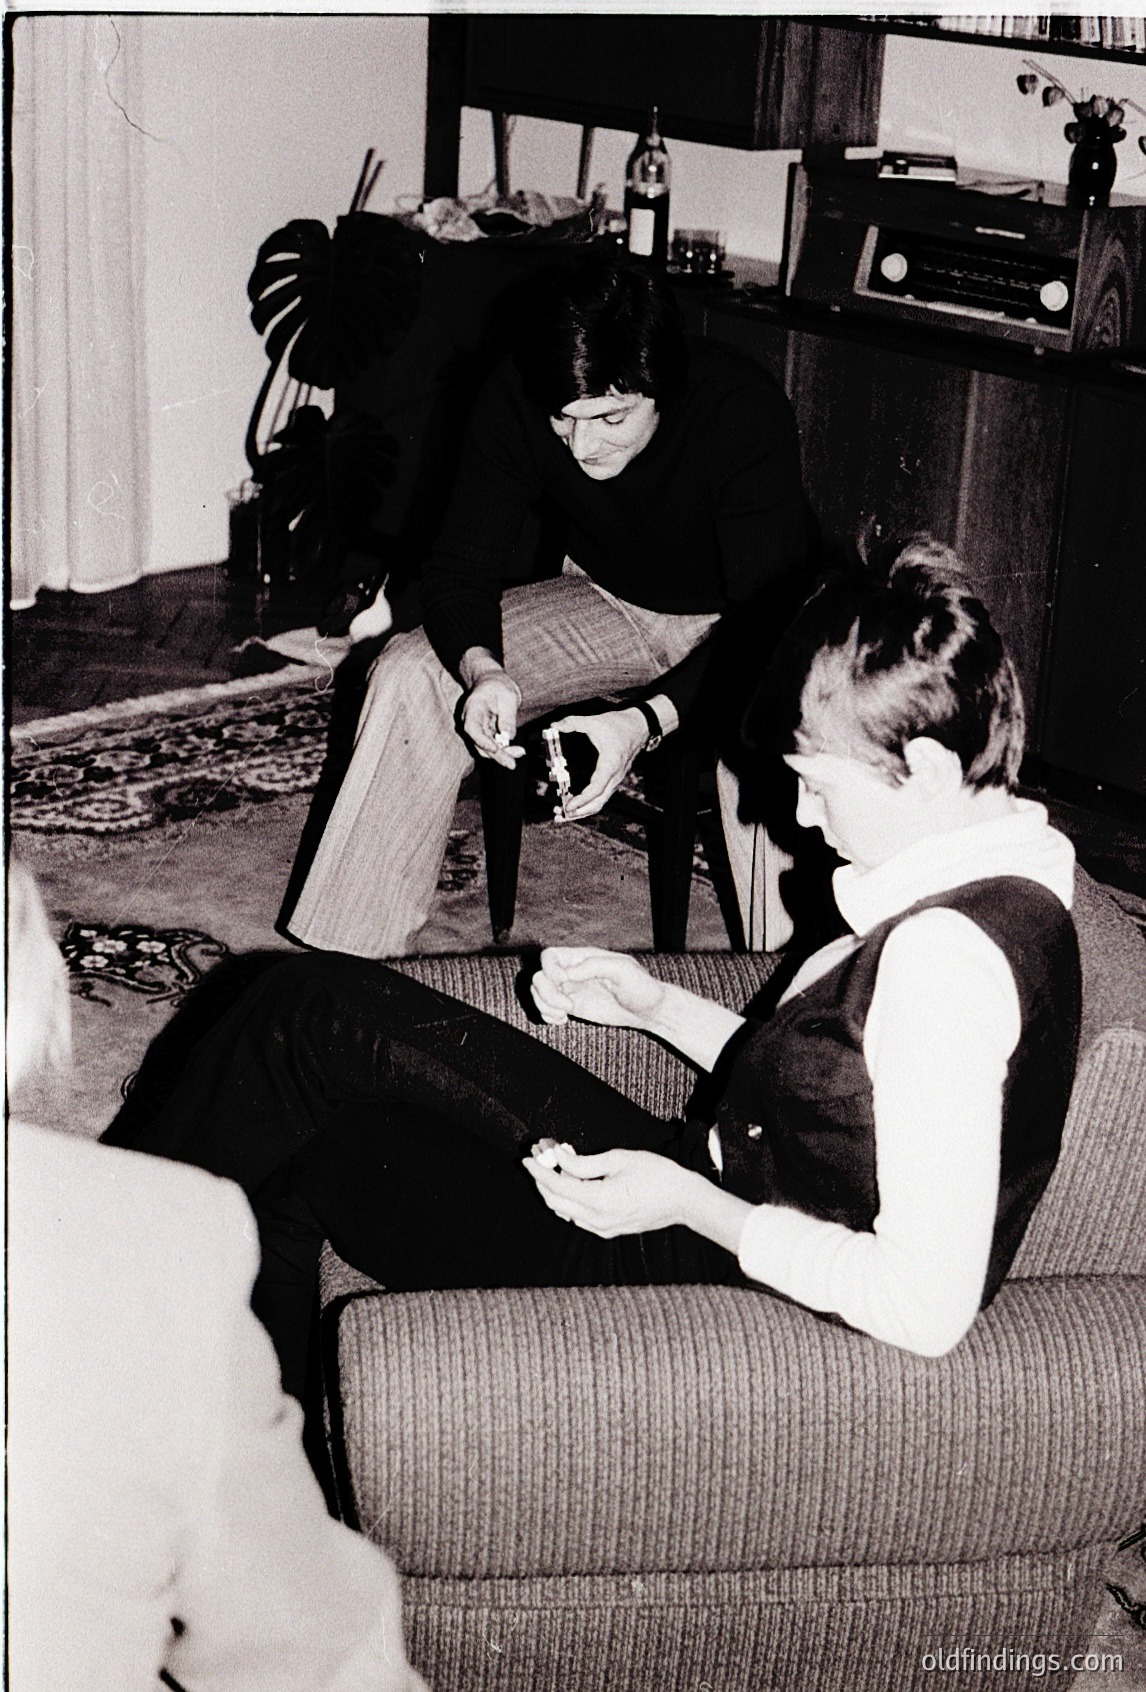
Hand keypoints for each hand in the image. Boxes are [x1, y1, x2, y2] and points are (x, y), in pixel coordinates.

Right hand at [461, 669, 524, 769]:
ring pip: (485, 748)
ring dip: (502, 754)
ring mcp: (477, 729)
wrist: (492, 682)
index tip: (495, 749)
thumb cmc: (499, 686)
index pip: (472, 728)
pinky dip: (504, 750)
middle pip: (479, 743)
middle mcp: (470, 720)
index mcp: (473, 708)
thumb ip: (508, 716)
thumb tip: (508, 736)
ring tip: (519, 753)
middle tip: (512, 763)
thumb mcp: (508, 696)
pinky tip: (517, 751)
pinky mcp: (484, 733)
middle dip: (496, 754)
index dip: (482, 741)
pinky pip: (492, 745)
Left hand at [523, 1144, 697, 1237]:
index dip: (539, 1170)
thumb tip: (560, 1159)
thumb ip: (584, 1162)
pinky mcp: (608, 1230)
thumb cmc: (656, 1175)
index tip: (528, 1156)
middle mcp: (597, 1220)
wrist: (683, 1200)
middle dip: (542, 1178)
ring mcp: (602, 1228)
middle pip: (555, 1201)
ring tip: (553, 1164)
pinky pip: (578, 1216)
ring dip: (554, 1188)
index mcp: (599, 1200)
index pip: (557, 1185)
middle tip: (539, 1156)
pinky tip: (571, 1180)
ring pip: (564, 1210)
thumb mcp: (619, 1159)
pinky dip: (568, 1199)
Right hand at [531, 947, 665, 1030]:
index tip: (564, 982)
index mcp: (583, 958)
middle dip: (546, 993)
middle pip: (540, 976)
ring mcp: (572, 990)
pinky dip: (547, 1015)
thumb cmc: (641, 986)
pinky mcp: (573, 1007)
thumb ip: (595, 966)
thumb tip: (568, 973)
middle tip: (568, 1006)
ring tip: (564, 1015)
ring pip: (539, 993)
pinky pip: (546, 1008)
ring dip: (544, 1005)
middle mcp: (574, 972)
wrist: (649, 1010)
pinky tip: (562, 1021)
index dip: (549, 969)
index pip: (550, 956)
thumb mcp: (623, 970)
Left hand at [547, 707, 647, 819]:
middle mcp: (614, 777)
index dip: (582, 800)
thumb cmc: (619, 725)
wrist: (639, 726)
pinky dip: (589, 804)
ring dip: (583, 811)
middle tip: (560, 815)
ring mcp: (615, 780)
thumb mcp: (594, 721)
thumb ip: (573, 723)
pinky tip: (575, 804)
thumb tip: (555, 725)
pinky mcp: (614, 780)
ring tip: (564, 814)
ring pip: (600, 803)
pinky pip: (602, 797)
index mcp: (610, 765)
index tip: (568, 806)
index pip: (596, 789)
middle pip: (598, 803)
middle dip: (579, 812)